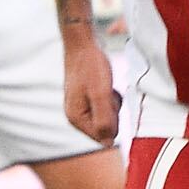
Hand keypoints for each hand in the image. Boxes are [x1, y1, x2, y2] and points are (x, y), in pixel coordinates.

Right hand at [60, 28, 120, 142]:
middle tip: (107, 92)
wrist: (82, 45)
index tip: (108, 102)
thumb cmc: (91, 67)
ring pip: (107, 117)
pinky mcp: (86, 99)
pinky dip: (110, 97)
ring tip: (106, 87)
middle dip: (112, 112)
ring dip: (112, 104)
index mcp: (76, 118)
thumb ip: (104, 120)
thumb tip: (108, 144)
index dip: (112, 121)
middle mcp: (76, 116)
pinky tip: (105, 85)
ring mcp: (80, 107)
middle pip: (105, 128)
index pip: (102, 137)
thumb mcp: (101, 94)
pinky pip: (105, 107)